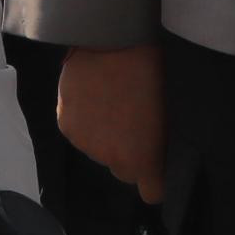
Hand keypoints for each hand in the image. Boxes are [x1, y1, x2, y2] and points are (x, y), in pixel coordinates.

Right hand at [58, 43, 166, 200]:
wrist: (113, 41)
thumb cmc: (150, 72)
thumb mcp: (167, 112)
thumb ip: (160, 144)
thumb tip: (157, 154)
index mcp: (143, 158)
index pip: (151, 192)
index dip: (155, 179)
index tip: (157, 165)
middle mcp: (111, 158)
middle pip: (122, 171)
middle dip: (129, 154)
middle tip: (135, 123)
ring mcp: (86, 143)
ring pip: (99, 150)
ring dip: (105, 135)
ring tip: (113, 102)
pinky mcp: (66, 125)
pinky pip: (80, 133)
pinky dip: (86, 121)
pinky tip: (94, 97)